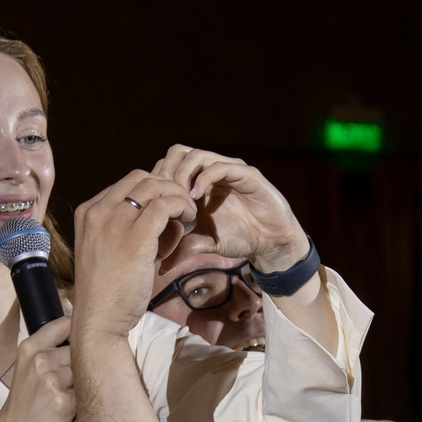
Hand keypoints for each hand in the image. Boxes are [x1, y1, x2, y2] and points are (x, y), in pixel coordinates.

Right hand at [0, 315, 76, 421]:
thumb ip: (50, 348)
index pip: (65, 324)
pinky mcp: (64, 401)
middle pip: (81, 349)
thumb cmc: (25, 403)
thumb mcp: (28, 367)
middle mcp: (40, 361)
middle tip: (67, 382)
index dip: (80, 332)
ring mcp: (52, 381)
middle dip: (81, 364)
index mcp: (29, 348)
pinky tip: (68, 408)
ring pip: (86, 371)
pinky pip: (87, 393)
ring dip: (83, 383)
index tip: (83, 342)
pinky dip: (83, 401)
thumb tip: (85, 332)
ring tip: (66, 395)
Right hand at [70, 170, 196, 342]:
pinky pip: (164, 206)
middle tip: (182, 207)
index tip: (167, 207)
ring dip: (177, 197)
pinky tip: (188, 222)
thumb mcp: (105, 250)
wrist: (99, 320)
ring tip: (188, 215)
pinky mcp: (135, 238)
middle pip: (141, 179)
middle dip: (166, 188)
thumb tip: (156, 218)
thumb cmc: (107, 292)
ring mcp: (114, 223)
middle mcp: (98, 211)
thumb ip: (122, 229)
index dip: (153, 190)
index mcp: (88, 212)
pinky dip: (181, 208)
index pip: (126, 184)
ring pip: (154, 188)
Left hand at [153, 145, 307, 275]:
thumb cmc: (238, 239)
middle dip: (166, 172)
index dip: (157, 181)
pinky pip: (219, 166)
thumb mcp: (204, 244)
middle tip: (162, 196)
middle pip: (177, 152)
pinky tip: (195, 198)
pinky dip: (203, 179)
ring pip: (195, 155)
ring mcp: (227, 169)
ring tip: (178, 198)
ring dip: (182, 174)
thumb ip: (183, 248)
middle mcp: (210, 171)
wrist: (270, 243)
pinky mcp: (245, 173)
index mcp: (197, 182)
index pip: (167, 166)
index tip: (152, 204)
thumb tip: (158, 268)